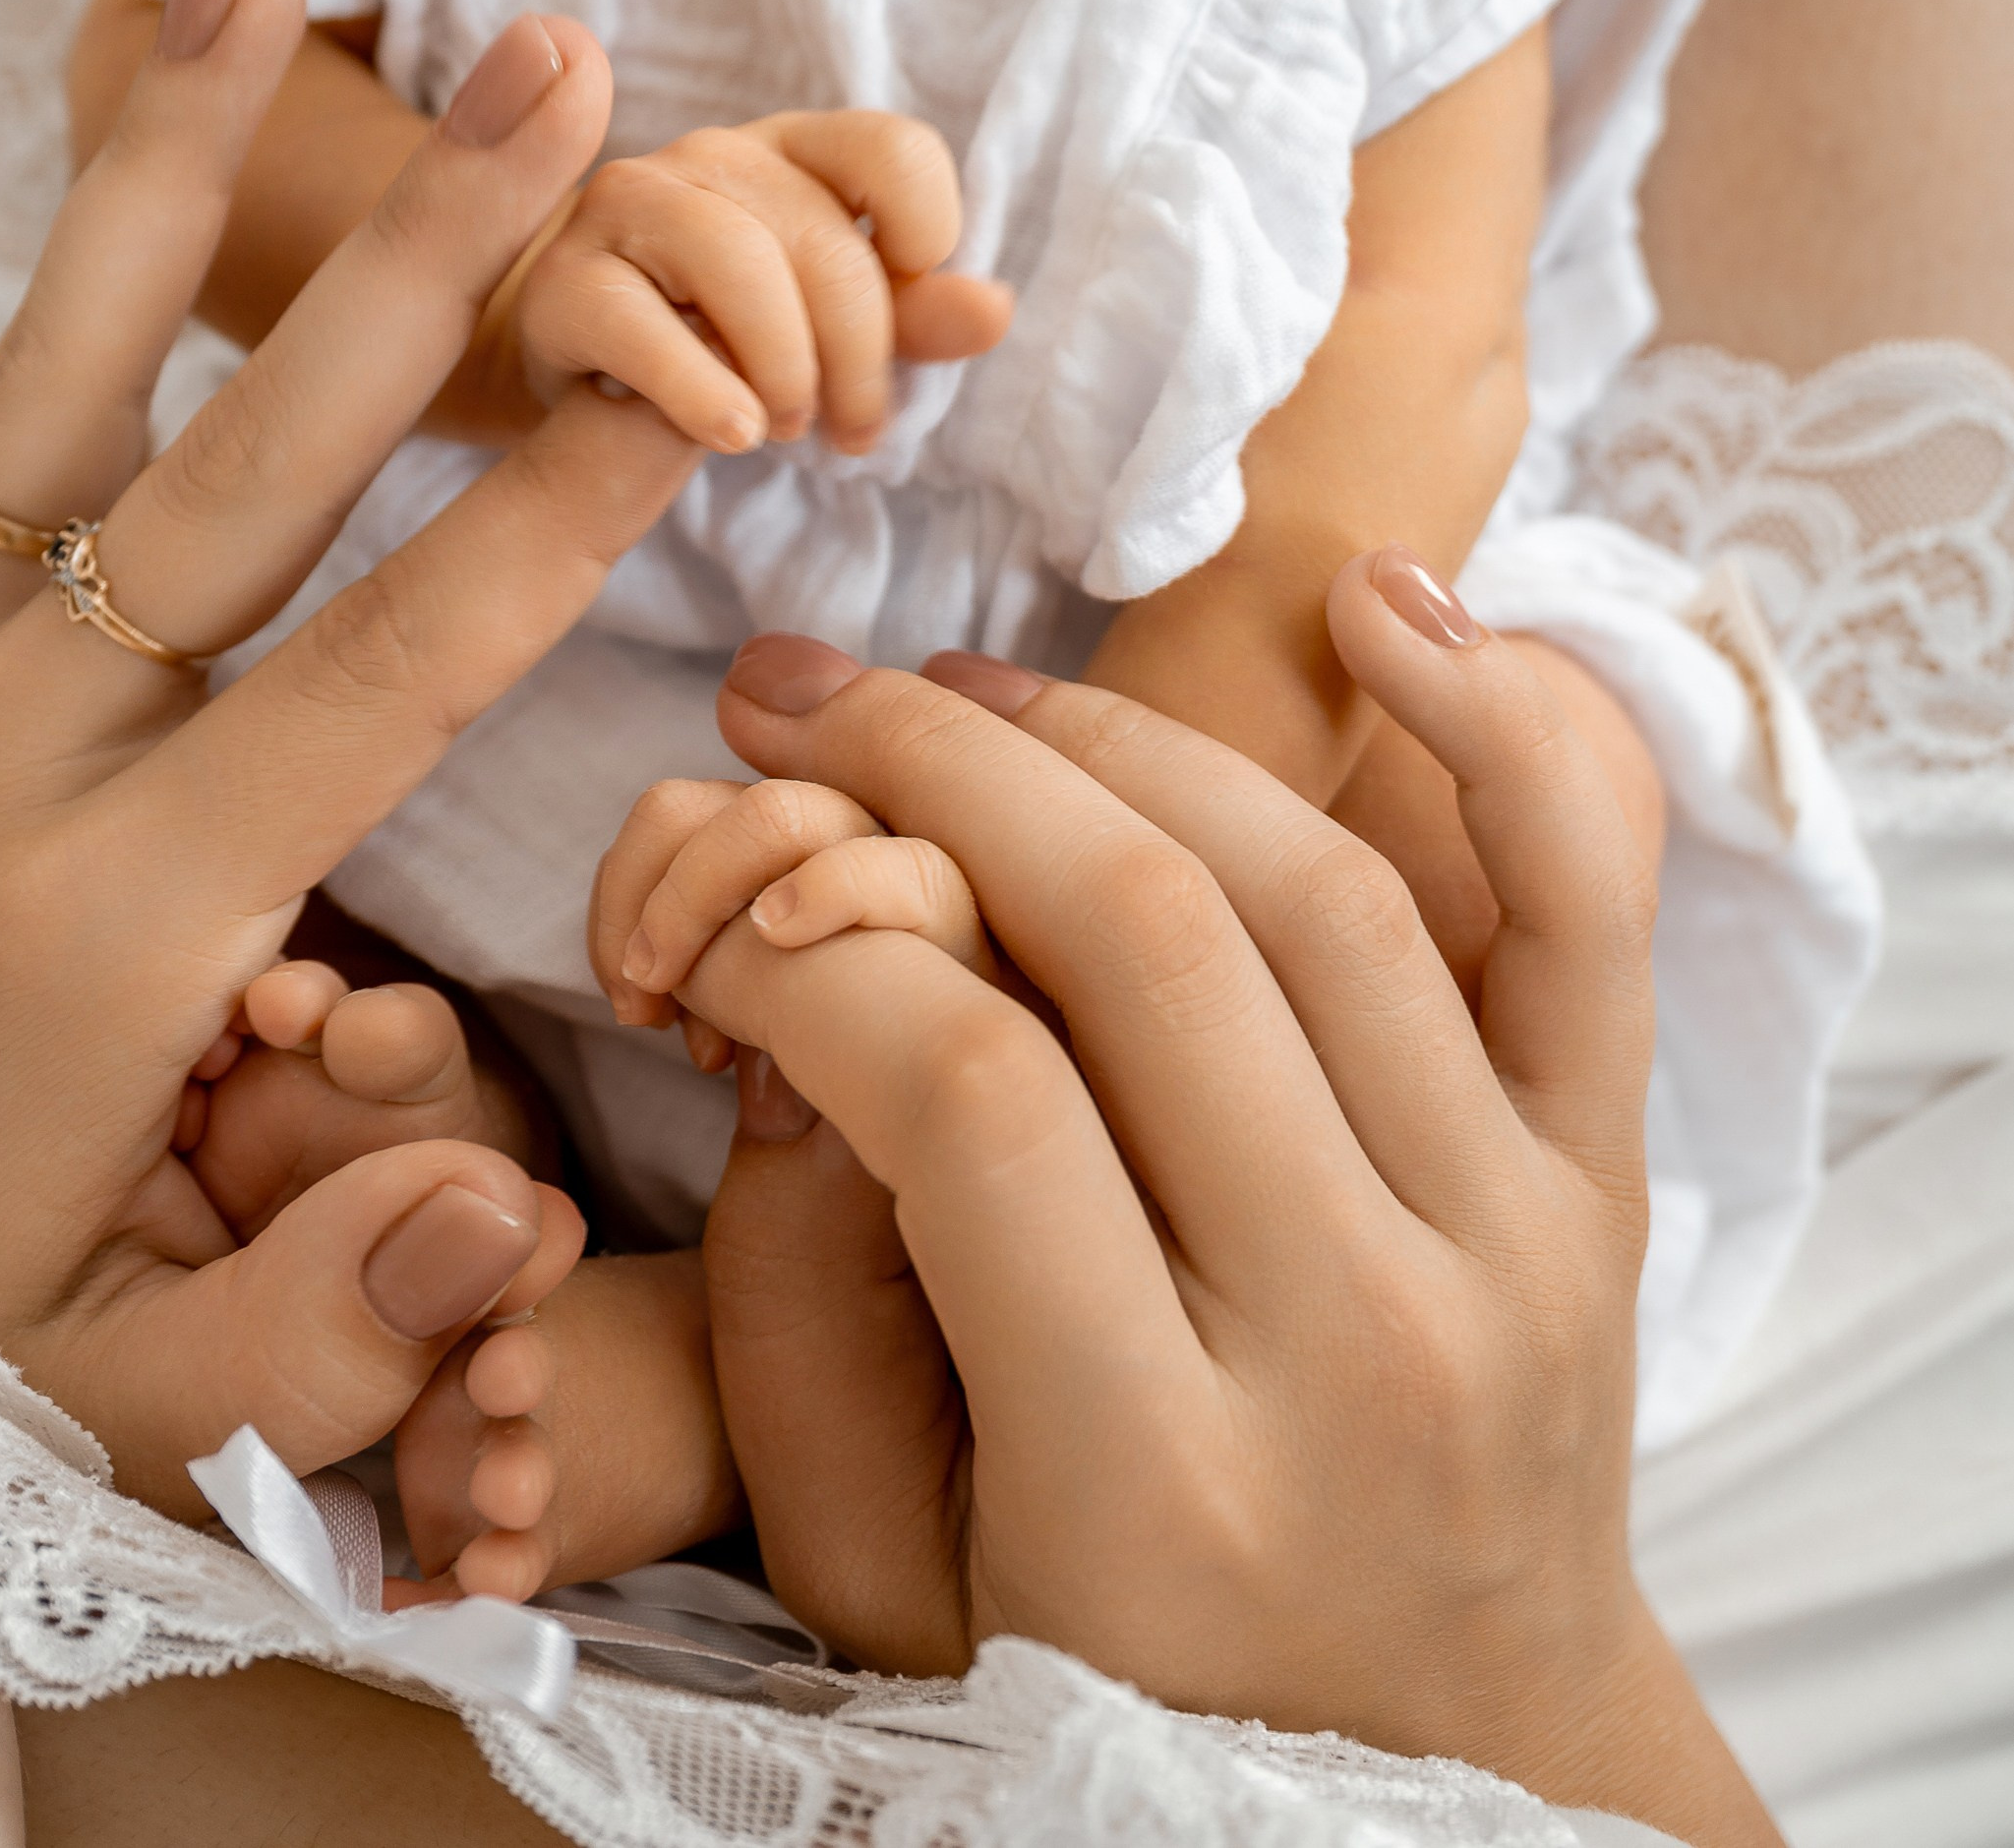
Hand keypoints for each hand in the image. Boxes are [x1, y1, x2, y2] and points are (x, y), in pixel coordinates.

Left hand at [0, 0, 696, 1513]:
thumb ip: (325, 1325)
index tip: (694, 375)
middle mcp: (14, 744)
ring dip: (166, 160)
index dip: (547, 519)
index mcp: (120, 912)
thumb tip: (511, 1218)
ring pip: (57, 374)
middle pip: (250, 465)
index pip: (381, 673)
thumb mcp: (140, 1409)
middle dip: (428, 267)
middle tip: (556, 76)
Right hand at [513, 110, 1011, 453]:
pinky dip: (702, 392)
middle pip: (823, 240)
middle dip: (858, 357)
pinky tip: (730, 434)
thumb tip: (995, 310)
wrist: (583, 373)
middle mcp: (713, 156)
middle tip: (849, 432)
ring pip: (737, 264)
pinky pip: (643, 327)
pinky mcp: (563, 281)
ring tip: (782, 429)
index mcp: (795, 151)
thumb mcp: (830, 324)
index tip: (916, 297)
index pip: (890, 147)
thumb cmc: (725, 336)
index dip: (926, 226)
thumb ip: (912, 315)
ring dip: (783, 369)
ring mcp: (628, 205)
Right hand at [616, 574, 1778, 1844]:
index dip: (814, 953)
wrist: (1442, 1773)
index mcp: (1162, 1486)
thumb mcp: (890, 1565)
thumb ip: (808, 1296)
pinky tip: (1371, 609)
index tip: (731, 926)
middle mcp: (1368, 1348)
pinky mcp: (1608, 1177)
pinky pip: (1587, 905)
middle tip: (803, 702)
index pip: (974, 1097)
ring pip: (1316, 882)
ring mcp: (1518, 1243)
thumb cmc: (1117, 1677)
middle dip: (933, 768)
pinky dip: (1504, 725)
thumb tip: (801, 988)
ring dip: (1110, 735)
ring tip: (960, 692)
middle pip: (1147, 937)